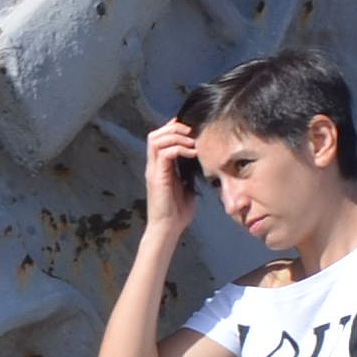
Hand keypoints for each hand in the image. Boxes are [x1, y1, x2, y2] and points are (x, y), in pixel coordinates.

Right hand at [140, 116, 203, 232]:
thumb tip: (202, 164)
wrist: (168, 228)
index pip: (160, 138)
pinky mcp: (157, 177)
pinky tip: (192, 153)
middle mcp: (154, 166)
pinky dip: (179, 149)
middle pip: (155, 134)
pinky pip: (165, 153)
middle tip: (192, 132)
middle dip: (174, 128)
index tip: (191, 129)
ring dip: (176, 136)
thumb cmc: (178, 212)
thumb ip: (190, 173)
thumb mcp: (188, 187)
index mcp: (160, 167)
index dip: (174, 129)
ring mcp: (154, 170)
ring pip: (156, 140)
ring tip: (192, 141)